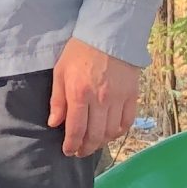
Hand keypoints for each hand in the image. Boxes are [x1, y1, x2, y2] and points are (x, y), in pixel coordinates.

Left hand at [49, 38, 140, 157]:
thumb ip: (58, 100)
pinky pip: (127, 121)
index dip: (71, 145)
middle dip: (85, 148)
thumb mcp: (60, 73)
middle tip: (79, 152)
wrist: (108, 36)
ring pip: (112, 131)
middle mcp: (100, 100)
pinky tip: (111, 134)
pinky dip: (119, 132)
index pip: (76, 129)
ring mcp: (118, 99)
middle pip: (95, 135)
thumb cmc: (79, 53)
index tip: (68, 151)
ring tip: (93, 145)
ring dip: (101, 143)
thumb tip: (54, 123)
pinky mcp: (132, 96)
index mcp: (79, 94)